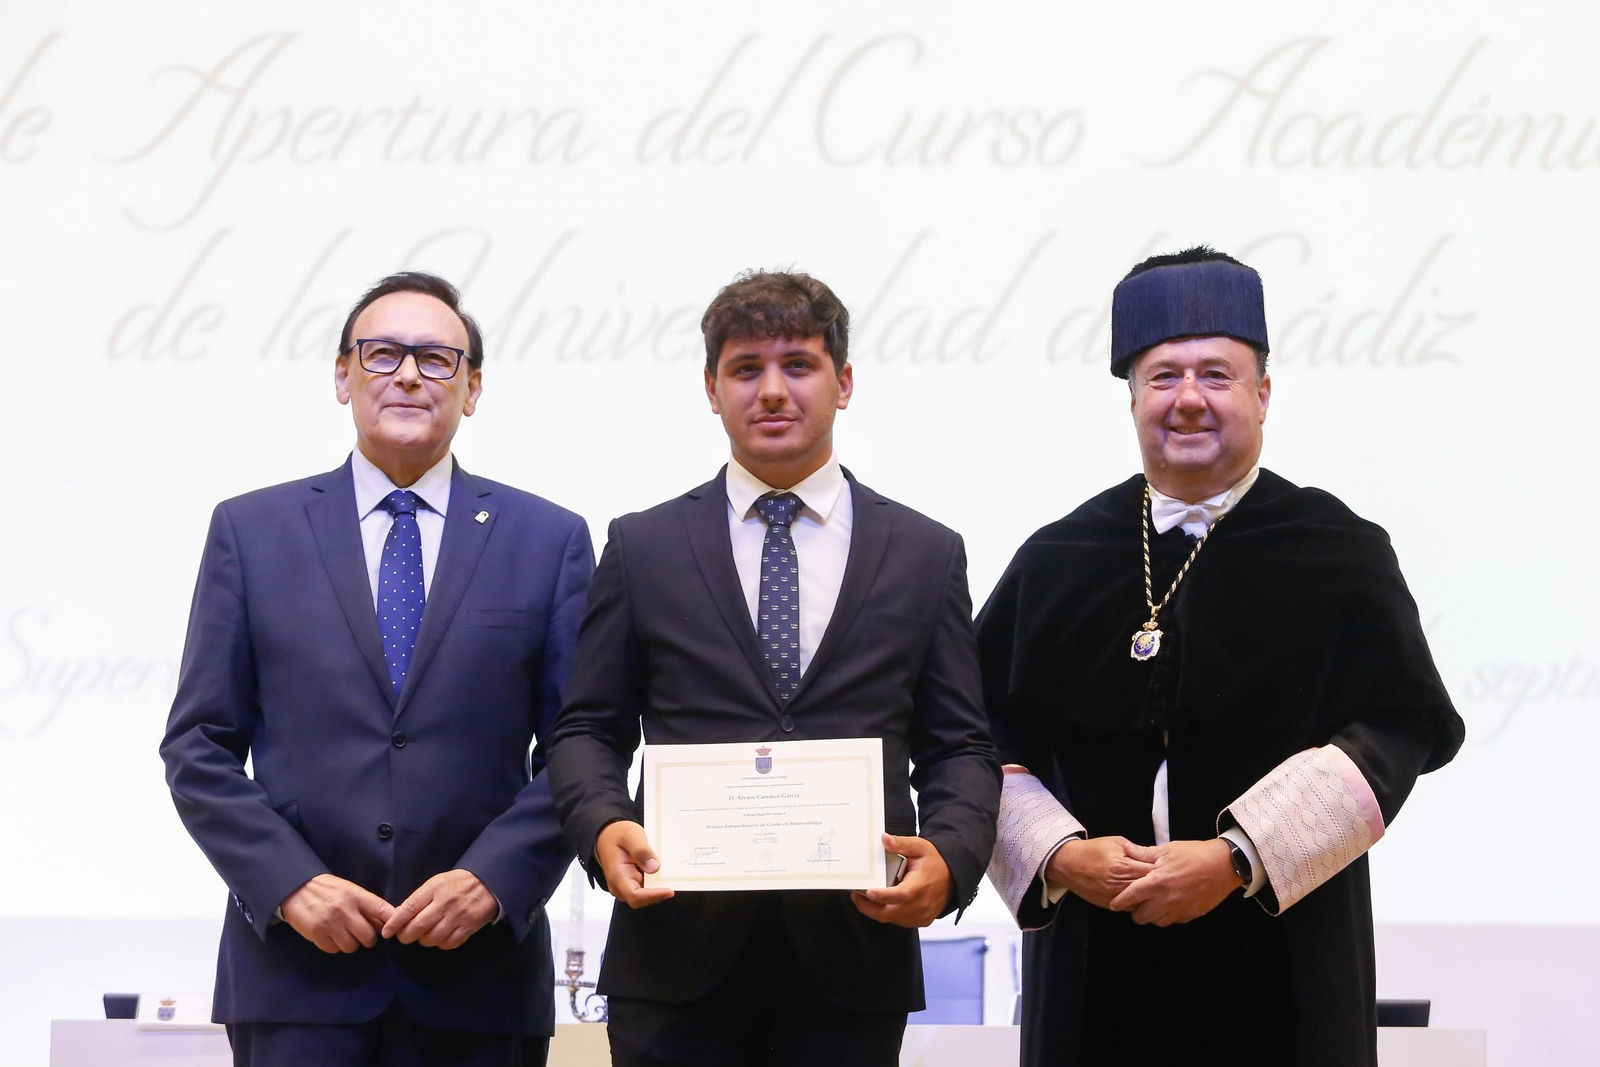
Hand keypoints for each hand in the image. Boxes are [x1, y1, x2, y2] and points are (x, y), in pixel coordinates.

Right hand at [281, 873, 393, 953]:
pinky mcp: (316, 934)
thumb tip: (384, 923)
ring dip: (349, 944)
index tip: (392, 930)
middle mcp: (345, 910)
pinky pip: (333, 950)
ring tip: (342, 934)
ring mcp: (330, 923)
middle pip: (369, 937)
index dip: (391, 922)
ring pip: (351, 947)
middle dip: (367, 939)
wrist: (296, 888)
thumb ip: (365, 905)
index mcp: (356, 895)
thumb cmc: (327, 890)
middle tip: (360, 934)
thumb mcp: (349, 890)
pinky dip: (334, 946)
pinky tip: (330, 936)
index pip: (382, 910)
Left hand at [381, 869, 498, 948]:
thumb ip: (419, 898)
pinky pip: (448, 944)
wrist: (488, 883)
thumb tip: (399, 916)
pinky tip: (440, 937)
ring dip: (424, 940)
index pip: (410, 908)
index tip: (387, 932)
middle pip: (419, 927)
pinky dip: (440, 944)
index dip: (395, 922)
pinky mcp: (469, 927)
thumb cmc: (457, 883)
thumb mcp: (437, 882)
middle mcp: (446, 903)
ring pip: (432, 938)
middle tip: (404, 937)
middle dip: (407, 936)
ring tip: (425, 935)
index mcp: (435, 888)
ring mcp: (458, 916)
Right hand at [595, 820, 674, 909]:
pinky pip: (644, 888)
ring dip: (656, 887)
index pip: (635, 896)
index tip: (669, 891)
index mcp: (617, 875)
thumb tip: (654, 867)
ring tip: (667, 873)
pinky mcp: (630, 884)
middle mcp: (619, 885)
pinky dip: (653, 883)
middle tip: (672, 879)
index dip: (653, 896)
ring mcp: (624, 886)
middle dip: (657, 892)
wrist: (607, 834)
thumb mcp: (631, 835)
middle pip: (642, 899)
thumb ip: (641, 851)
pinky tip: (660, 873)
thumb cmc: (617, 835)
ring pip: (644, 895)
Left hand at [851, 834, 950, 927]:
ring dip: (878, 911)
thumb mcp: (920, 846)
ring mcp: (922, 915)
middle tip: (856, 896)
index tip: (868, 892)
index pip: (901, 895)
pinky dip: (889, 914)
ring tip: (865, 899)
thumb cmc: (935, 861)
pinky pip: (900, 921)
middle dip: (870, 907)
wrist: (954, 876)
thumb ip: (901, 844)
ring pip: (893, 919)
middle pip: (890, 913)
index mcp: (920, 885)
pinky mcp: (922, 921)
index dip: (883, 896)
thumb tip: (884, 839)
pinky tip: (881, 904)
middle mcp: (921, 904)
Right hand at [1045, 836, 1157, 908]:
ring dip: (1150, 896)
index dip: (1163, 870)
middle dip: (1159, 885)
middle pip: (1150, 889)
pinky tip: (1142, 896)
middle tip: (1168, 880)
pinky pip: (1131, 907)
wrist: (1068, 864)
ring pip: (1142, 902)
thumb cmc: (1092, 850)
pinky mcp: (1109, 905)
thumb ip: (1135, 850)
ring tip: (1158, 890)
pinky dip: (1138, 902)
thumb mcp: (1115, 842)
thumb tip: (1152, 856)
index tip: (1169, 867)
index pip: (1152, 871)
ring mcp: (1115, 897)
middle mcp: (1120, 885)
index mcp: (1124, 866)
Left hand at [1109, 839, 1240, 926]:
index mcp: (1157, 882)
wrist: (1224, 865)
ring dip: (1151, 915)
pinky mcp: (1191, 914)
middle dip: (1135, 912)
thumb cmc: (1194, 854)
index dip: (1120, 902)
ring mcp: (1180, 909)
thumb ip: (1144, 854)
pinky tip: (1168, 905)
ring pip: (1157, 922)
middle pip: (1142, 917)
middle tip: (1136, 903)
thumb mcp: (1167, 849)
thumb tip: (1125, 849)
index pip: (1131, 897)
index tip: (1114, 905)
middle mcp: (1166, 899)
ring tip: (1152, 904)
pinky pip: (1173, 921)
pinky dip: (1167, 916)